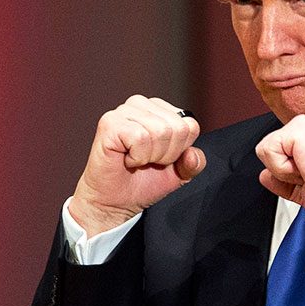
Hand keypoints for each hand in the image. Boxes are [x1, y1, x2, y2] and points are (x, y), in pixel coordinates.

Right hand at [70, 95, 204, 235]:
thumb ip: (194, 163)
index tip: (161, 158)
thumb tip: (192, 154)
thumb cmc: (143, 182)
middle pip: (177, 128)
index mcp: (160, 110)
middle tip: (146, 161)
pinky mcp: (110, 123)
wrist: (114, 201)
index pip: (190, 125)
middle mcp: (142, 104)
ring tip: (135, 159)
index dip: (180, 150)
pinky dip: (137, 157)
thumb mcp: (179, 173)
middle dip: (166, 154)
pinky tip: (126, 158)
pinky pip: (141, 137)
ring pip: (160, 131)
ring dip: (150, 156)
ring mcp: (124, 111)